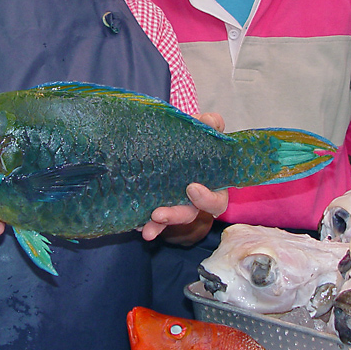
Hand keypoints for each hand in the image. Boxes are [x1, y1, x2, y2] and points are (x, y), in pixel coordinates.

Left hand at [140, 112, 226, 243]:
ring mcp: (175, 202)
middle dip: (175, 216)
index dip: (207, 200)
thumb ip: (210, 124)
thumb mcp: (201, 127)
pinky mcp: (158, 202)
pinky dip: (145, 222)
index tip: (192, 188)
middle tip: (158, 213)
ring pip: (170, 218)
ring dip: (158, 225)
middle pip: (190, 214)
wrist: (169, 135)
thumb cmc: (191, 135)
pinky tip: (134, 223)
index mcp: (211, 183)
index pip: (216, 201)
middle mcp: (194, 198)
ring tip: (146, 228)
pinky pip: (152, 218)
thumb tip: (210, 121)